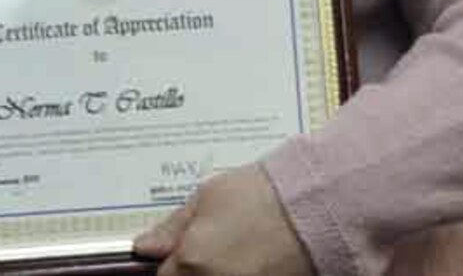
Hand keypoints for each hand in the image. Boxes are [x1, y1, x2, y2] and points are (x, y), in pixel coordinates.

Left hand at [132, 164, 313, 275]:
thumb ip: (173, 227)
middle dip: (189, 272)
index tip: (177, 257)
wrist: (316, 202)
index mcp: (192, 263)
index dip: (169, 266)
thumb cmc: (264, 194)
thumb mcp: (209, 197)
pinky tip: (246, 263)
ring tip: (230, 255)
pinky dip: (234, 274)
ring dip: (212, 274)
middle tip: (206, 253)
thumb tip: (145, 246)